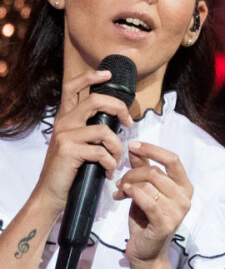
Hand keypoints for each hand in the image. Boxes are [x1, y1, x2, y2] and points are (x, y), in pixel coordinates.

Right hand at [33, 69, 133, 213]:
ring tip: (118, 160)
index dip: (90, 76)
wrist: (51, 194)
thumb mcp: (78, 142)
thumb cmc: (71, 168)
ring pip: (104, 130)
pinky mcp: (68, 150)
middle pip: (96, 100)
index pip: (73, 86)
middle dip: (119, 108)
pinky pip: (101, 151)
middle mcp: (64, 122)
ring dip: (118, 147)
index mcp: (66, 117)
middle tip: (130, 124)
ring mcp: (65, 135)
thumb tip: (119, 117)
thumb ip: (91, 126)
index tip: (108, 74)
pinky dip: (110, 163)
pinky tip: (109, 172)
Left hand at [113, 141, 192, 263]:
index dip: (153, 150)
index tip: (133, 145)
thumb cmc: (146, 218)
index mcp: (184, 185)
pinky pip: (148, 201)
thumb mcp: (145, 190)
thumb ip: (143, 169)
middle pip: (156, 172)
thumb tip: (134, 148)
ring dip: (130, 184)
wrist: (145, 252)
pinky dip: (133, 193)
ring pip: (149, 185)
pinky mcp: (166, 223)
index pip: (172, 159)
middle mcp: (185, 196)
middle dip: (133, 172)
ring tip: (120, 191)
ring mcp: (178, 211)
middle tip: (121, 180)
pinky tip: (123, 193)